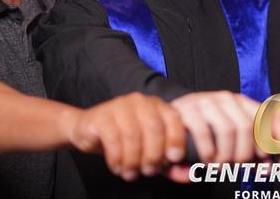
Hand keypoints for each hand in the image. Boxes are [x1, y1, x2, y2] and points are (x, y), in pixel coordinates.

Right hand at [63, 92, 185, 181]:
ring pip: (133, 135)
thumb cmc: (125, 141)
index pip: (174, 119)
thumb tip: (190, 176)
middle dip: (154, 154)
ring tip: (131, 173)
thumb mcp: (150, 152)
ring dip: (133, 160)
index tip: (174, 159)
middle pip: (154, 128)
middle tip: (148, 172)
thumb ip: (170, 164)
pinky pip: (113, 138)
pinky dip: (117, 157)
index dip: (177, 139)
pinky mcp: (102, 115)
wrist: (89, 130)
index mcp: (158, 106)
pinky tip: (117, 167)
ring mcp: (120, 105)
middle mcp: (141, 102)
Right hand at [171, 91, 259, 163]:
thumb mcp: (230, 138)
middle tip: (235, 168)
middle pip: (246, 126)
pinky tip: (207, 160)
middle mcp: (225, 98)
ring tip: (219, 167)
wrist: (171, 118)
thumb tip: (270, 168)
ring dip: (225, 155)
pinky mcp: (188, 108)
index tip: (264, 159)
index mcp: (240, 102)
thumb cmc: (206, 133)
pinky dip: (208, 151)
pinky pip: (203, 131)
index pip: (263, 117)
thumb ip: (250, 152)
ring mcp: (206, 101)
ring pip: (227, 129)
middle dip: (243, 153)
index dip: (267, 140)